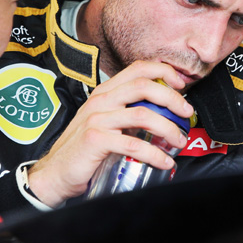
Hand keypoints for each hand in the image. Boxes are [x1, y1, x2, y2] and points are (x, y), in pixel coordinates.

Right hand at [27, 60, 193, 206]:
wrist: (55, 173)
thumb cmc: (85, 149)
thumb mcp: (108, 122)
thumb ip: (129, 113)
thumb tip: (165, 112)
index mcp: (106, 92)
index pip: (138, 69)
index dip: (164, 72)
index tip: (182, 86)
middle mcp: (101, 100)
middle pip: (144, 87)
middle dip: (172, 98)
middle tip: (187, 113)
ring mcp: (97, 119)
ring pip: (143, 115)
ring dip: (168, 128)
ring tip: (180, 140)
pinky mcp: (95, 140)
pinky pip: (133, 145)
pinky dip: (154, 154)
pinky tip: (164, 161)